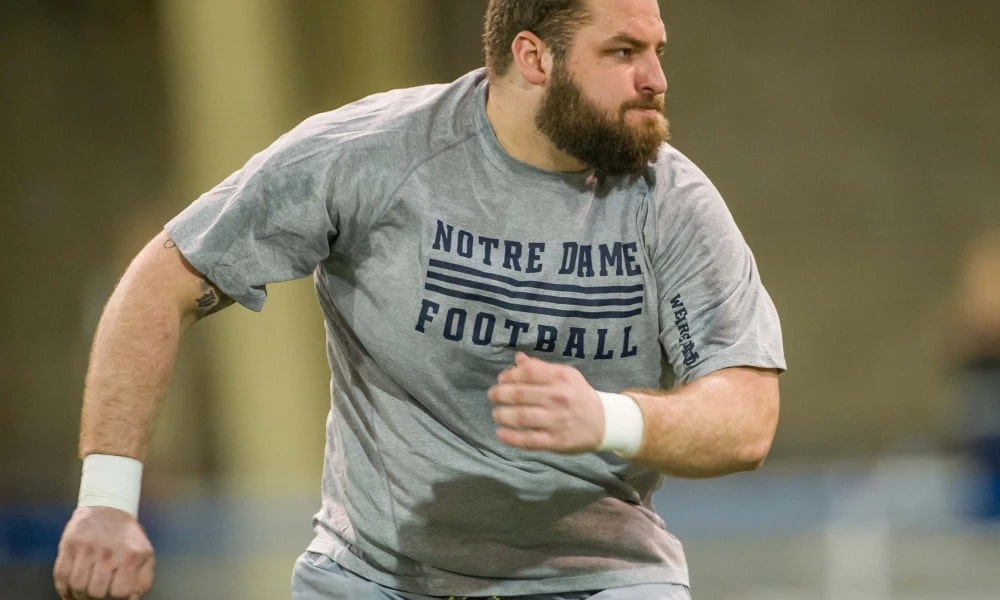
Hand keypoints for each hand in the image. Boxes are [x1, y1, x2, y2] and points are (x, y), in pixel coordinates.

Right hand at [53, 506, 153, 599]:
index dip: (115, 596)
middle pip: (95, 592)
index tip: (113, 590)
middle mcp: (108, 551)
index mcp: (131, 556)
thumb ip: (142, 582)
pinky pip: (61, 576)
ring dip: (78, 594)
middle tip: (97, 591)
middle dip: (95, 596)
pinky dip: (63, 589)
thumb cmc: (128, 540)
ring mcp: (87, 547)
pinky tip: (70, 590)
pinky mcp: (69, 544)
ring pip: (76, 586)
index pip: (119, 593)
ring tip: (84, 590)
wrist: (109, 509)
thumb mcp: (144, 557)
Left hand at [487, 352, 603, 452]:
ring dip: (502, 415)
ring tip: (497, 414)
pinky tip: (500, 433)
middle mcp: (559, 398)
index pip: (528, 373)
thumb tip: (518, 359)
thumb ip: (541, 368)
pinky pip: (528, 439)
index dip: (510, 375)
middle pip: (520, 395)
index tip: (501, 380)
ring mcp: (557, 421)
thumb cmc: (579, 396)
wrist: (604, 422)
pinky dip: (511, 437)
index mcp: (561, 378)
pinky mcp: (556, 441)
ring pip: (521, 417)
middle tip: (492, 396)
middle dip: (500, 395)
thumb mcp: (566, 376)